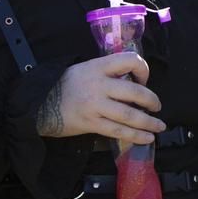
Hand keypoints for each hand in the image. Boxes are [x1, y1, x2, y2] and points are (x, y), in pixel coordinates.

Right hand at [35, 52, 164, 145]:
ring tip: (159, 126)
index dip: (143, 69)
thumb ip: (108, 72)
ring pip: (129, 115)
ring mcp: (95, 105)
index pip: (130, 60)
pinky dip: (135, 135)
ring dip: (148, 122)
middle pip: (135, 92)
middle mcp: (98, 85)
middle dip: (152, 101)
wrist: (38, 105)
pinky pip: (118, 131)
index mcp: (98, 67)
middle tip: (157, 107)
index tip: (144, 80)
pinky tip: (147, 138)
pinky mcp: (90, 123)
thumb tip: (134, 81)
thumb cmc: (65, 86)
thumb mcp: (86, 69)